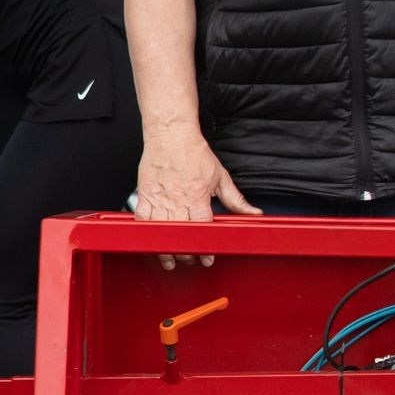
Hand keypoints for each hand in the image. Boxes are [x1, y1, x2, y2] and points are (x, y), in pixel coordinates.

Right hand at [133, 128, 256, 265]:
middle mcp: (177, 199)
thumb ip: (236, 200)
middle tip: (190, 259)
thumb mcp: (221, 176)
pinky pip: (142, 221)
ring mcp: (159, 198)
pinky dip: (146, 234)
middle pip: (180, 235)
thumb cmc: (193, 153)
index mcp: (197, 196)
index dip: (204, 247)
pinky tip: (151, 242)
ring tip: (170, 260)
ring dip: (165, 250)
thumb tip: (253, 213)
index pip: (202, 229)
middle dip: (186, 253)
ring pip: (160, 232)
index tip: (207, 257)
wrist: (171, 135)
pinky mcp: (144, 195)